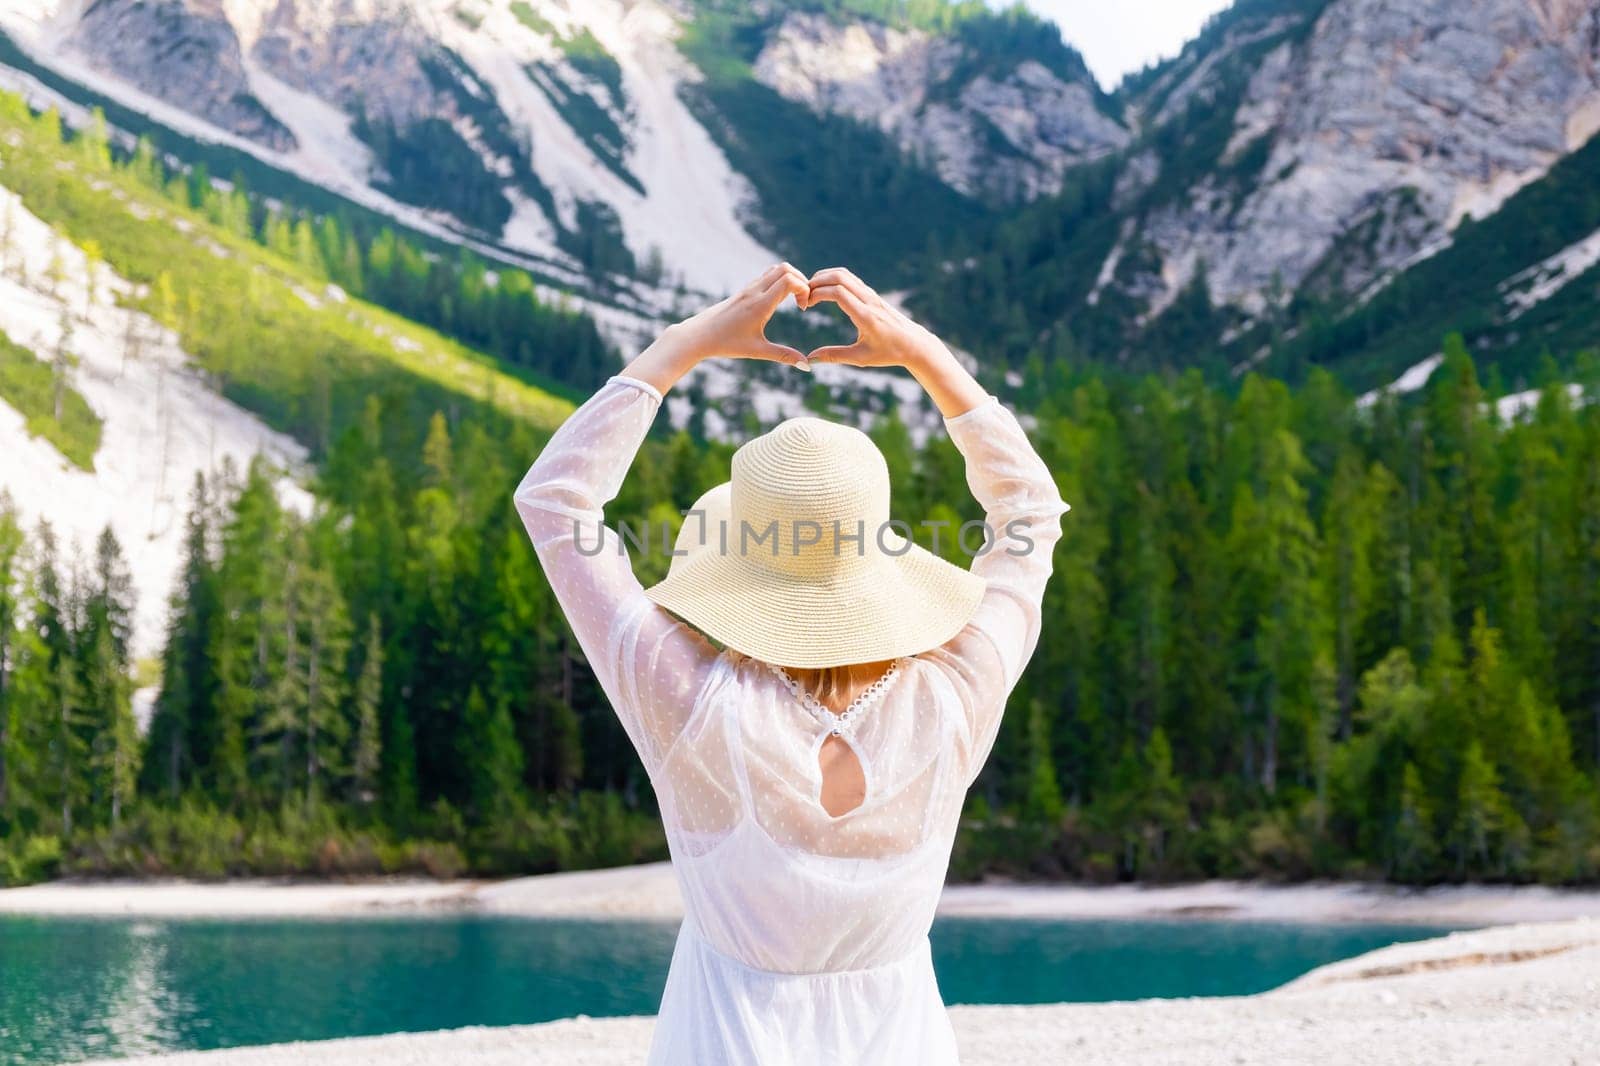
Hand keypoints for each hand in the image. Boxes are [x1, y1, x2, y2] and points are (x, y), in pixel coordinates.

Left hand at [628, 264, 810, 392]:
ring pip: (775, 269)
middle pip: (785, 268)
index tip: (804, 308)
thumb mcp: (757, 351)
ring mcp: (748, 289)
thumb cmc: (726, 344)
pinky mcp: (743, 291)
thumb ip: (784, 356)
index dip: (804, 289)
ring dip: (790, 279)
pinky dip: (779, 281)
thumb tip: (807, 366)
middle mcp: (755, 291)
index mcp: (760, 304)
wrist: (698, 335)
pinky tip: (778, 301)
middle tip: (803, 301)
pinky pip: (766, 276)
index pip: (789, 281)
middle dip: (801, 281)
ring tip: (794, 300)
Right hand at [803, 267, 946, 370]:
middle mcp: (869, 301)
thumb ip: (834, 356)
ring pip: (844, 274)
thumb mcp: (861, 358)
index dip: (818, 293)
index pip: (838, 293)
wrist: (913, 343)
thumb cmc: (889, 353)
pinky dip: (833, 279)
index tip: (806, 305)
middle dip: (817, 281)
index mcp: (866, 316)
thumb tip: (810, 359)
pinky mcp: (871, 294)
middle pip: (839, 277)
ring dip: (824, 277)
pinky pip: (850, 278)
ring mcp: (871, 295)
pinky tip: (824, 290)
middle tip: (803, 296)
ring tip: (810, 292)